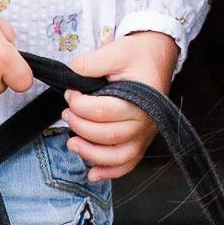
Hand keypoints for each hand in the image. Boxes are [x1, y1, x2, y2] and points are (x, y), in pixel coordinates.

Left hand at [62, 30, 178, 180]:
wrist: (157, 55)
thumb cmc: (138, 54)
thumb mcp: (115, 51)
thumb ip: (90, 63)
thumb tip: (70, 75)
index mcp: (140, 99)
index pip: (103, 111)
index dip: (79, 105)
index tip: (70, 94)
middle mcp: (144, 121)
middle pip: (108, 135)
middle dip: (80, 126)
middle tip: (66, 114)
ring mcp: (144, 134)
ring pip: (117, 156)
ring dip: (91, 154)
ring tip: (72, 143)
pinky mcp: (141, 141)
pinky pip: (128, 163)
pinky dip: (110, 172)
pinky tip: (92, 173)